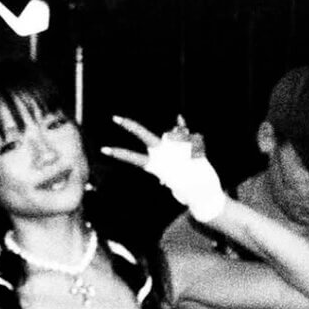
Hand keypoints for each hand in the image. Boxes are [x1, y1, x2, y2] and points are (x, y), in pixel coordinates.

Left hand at [101, 115, 226, 222]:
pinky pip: (183, 130)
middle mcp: (161, 153)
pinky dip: (182, 126)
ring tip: (190, 153)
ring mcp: (172, 147)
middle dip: (130, 126)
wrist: (205, 190)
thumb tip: (177, 130)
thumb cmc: (191, 191)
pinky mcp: (186, 145)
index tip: (104, 150)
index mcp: (156, 165)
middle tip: (114, 118)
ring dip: (180, 136)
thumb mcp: (182, 181)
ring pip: (172, 132)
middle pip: (144, 136)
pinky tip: (180, 119)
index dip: (120, 153)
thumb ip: (178, 154)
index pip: (134, 158)